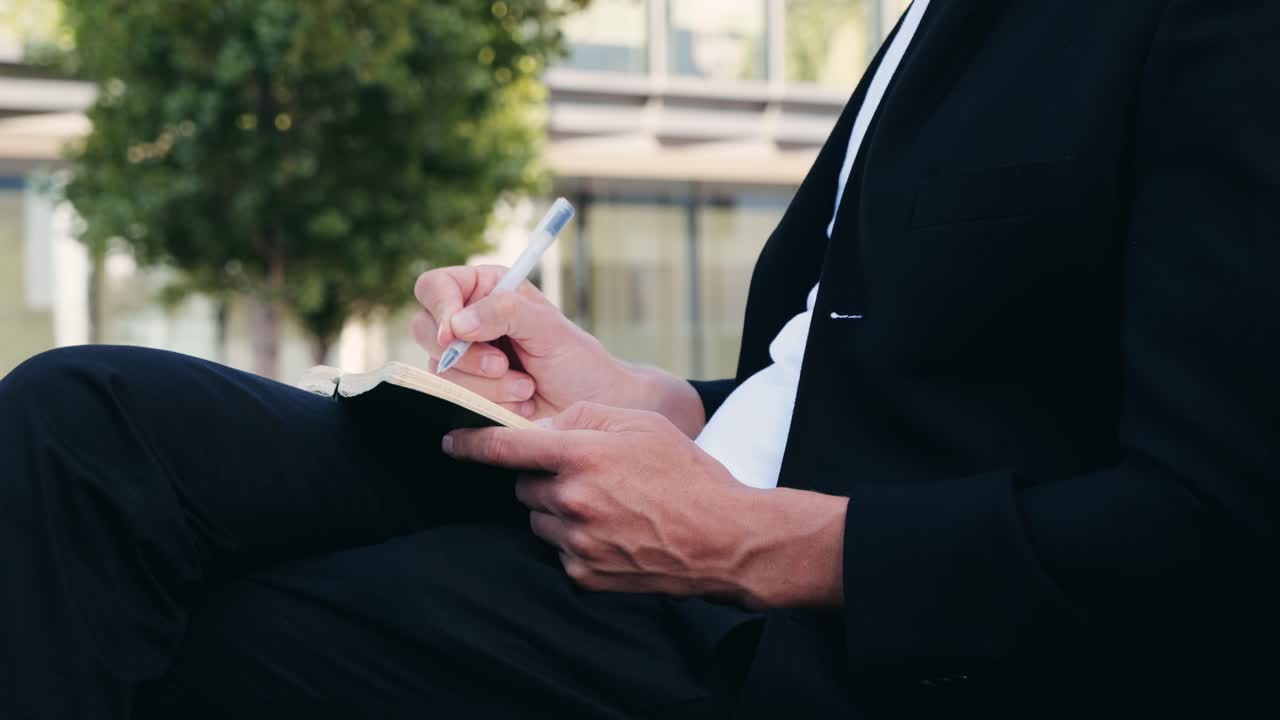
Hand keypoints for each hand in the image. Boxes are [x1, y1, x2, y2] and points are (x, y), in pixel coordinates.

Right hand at [413, 266, 705, 433]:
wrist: (591, 407)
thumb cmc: (576, 361)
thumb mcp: (548, 328)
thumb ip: (506, 312)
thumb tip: (457, 323)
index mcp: (484, 290)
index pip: (435, 287)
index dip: (439, 308)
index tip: (456, 334)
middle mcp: (467, 322)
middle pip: (425, 330)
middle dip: (466, 356)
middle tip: (504, 366)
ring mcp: (462, 360)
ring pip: (439, 371)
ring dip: (486, 386)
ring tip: (526, 388)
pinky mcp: (465, 394)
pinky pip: (452, 400)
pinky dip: (487, 405)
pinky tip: (518, 405)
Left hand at [442, 402, 848, 608]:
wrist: (724, 538)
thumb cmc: (686, 473)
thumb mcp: (641, 423)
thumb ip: (584, 416)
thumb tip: (541, 430)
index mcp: (581, 457)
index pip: (506, 448)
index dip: (471, 443)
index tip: (450, 442)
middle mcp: (571, 501)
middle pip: (525, 484)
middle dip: (545, 476)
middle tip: (588, 474)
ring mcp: (577, 542)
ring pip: (539, 518)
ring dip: (558, 509)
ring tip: (609, 504)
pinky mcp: (585, 574)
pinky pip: (560, 550)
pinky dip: (576, 539)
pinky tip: (614, 531)